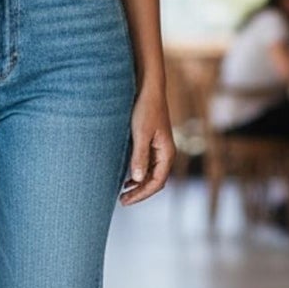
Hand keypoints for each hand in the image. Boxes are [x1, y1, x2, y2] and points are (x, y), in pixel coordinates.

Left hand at [119, 87, 173, 205]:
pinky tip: (126, 176)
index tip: (125, 200)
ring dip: (139, 184)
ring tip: (123, 191)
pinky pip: (147, 164)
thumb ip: (139, 156)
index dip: (141, 194)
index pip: (157, 182)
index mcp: (166, 153)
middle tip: (122, 200)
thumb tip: (138, 179)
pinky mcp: (152, 142)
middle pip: (155, 181)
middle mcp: (165, 152)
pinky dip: (138, 173)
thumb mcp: (140, 133)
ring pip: (151, 173)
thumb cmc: (145, 108)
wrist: (148, 87)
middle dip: (140, 192)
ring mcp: (159, 148)